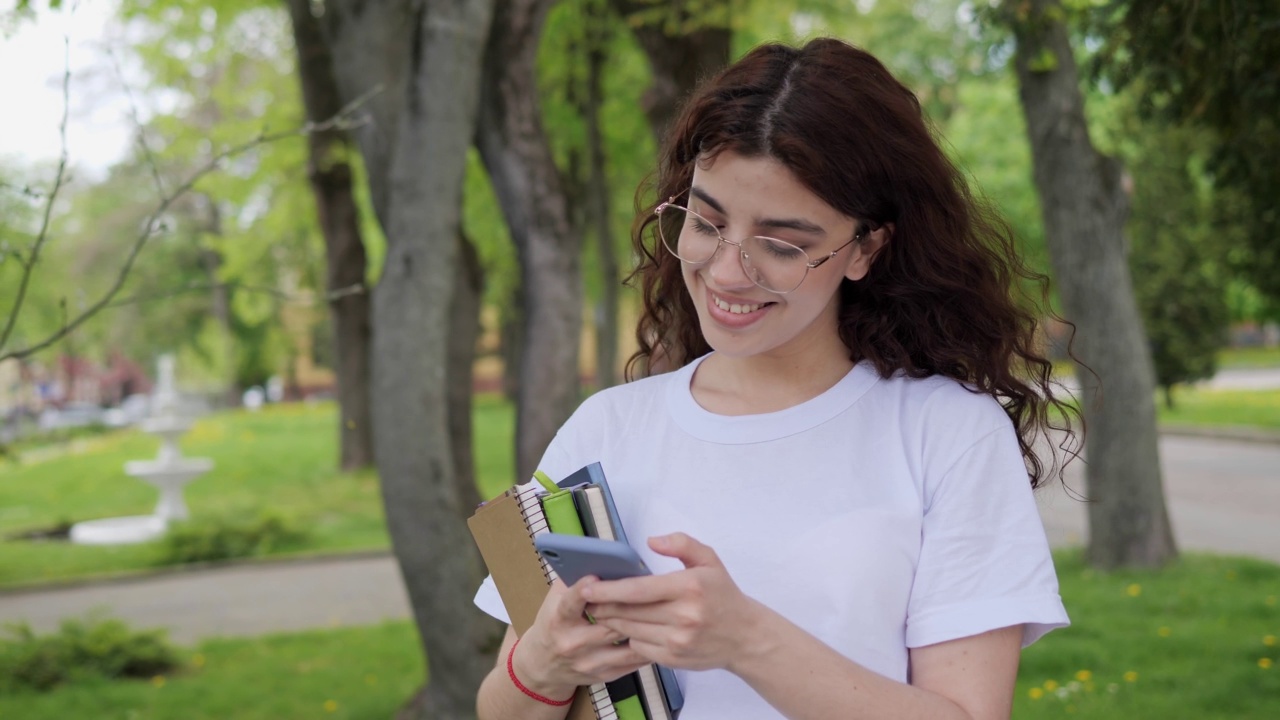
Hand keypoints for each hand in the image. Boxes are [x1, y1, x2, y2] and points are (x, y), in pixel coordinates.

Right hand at [513, 578, 652, 697]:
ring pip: (626, 645)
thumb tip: (599, 558)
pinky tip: (659, 635)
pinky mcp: (602, 675)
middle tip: (654, 594)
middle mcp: (572, 642)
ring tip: (664, 616)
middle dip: (631, 608)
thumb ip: (573, 579)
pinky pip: (632, 663)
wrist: (542, 665)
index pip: (571, 603)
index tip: (595, 575)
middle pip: (609, 623)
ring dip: (646, 630)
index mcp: (558, 619)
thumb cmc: (553, 624)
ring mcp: (588, 662)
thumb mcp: (554, 599)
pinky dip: (648, 649)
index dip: (583, 589)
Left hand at [584, 532, 764, 670]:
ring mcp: (678, 640)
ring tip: (602, 611)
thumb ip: (681, 544)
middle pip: (629, 611)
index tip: (586, 586)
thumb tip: (651, 541)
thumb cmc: (723, 595)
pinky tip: (627, 627)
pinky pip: (639, 647)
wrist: (745, 637)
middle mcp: (683, 616)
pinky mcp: (674, 658)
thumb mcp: (709, 560)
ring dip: (611, 621)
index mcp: (689, 587)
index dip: (608, 589)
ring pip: (630, 630)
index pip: (638, 589)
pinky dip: (629, 637)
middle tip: (588, 599)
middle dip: (603, 605)